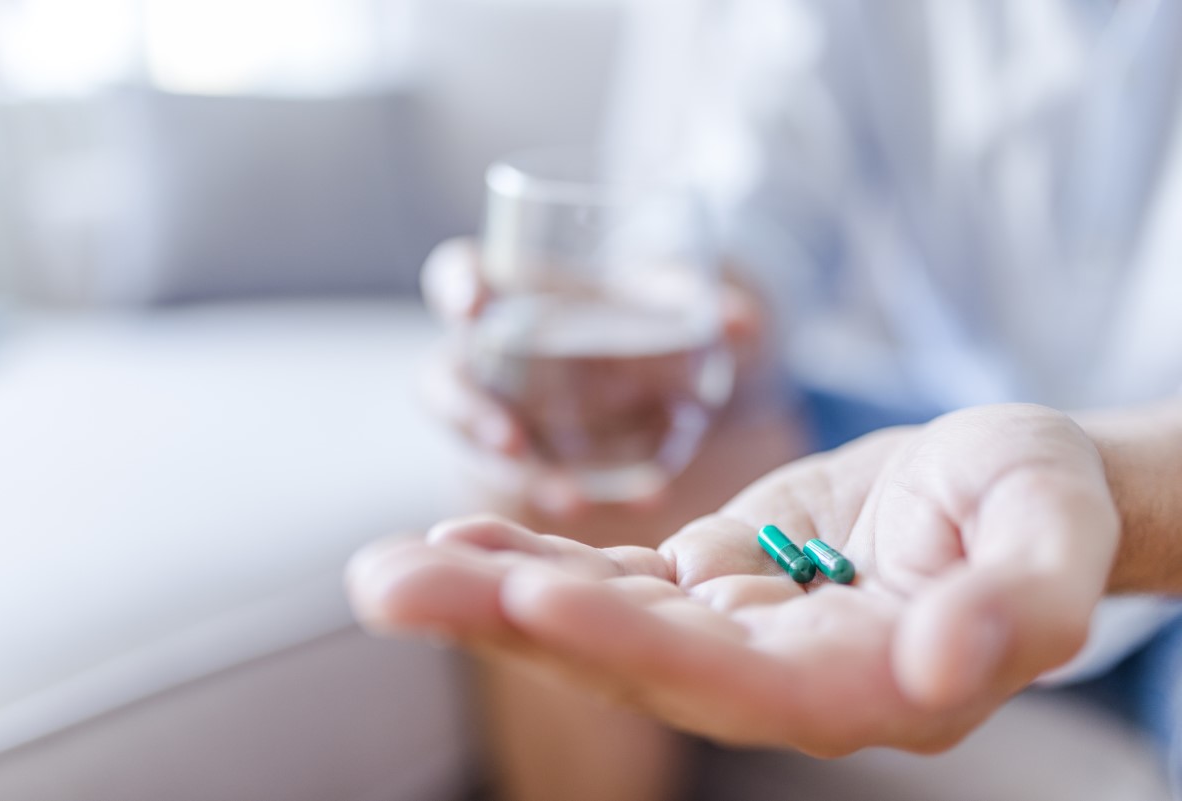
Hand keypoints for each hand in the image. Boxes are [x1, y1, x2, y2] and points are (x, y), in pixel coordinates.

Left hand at [348, 404, 1118, 754]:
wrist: (1008, 486)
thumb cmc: (1042, 504)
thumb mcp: (1056, 536)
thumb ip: (1020, 605)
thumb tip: (946, 666)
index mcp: (864, 683)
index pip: (737, 680)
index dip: (637, 646)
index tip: (538, 605)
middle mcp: (780, 674)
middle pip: (633, 659)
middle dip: (512, 623)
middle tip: (390, 588)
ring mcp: (736, 629)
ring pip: (603, 618)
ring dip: (494, 594)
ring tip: (388, 572)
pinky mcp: (711, 581)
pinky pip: (613, 577)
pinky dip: (538, 560)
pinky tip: (461, 541)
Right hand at [419, 238, 772, 517]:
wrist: (658, 366)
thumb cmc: (641, 311)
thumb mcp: (669, 300)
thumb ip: (695, 303)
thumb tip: (744, 322)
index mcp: (509, 291)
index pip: (458, 275)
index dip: (457, 288)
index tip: (473, 306)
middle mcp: (490, 355)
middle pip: (447, 379)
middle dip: (469, 413)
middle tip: (511, 442)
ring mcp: (504, 411)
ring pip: (481, 446)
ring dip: (522, 474)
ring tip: (571, 502)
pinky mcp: (532, 459)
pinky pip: (539, 480)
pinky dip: (582, 494)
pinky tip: (645, 504)